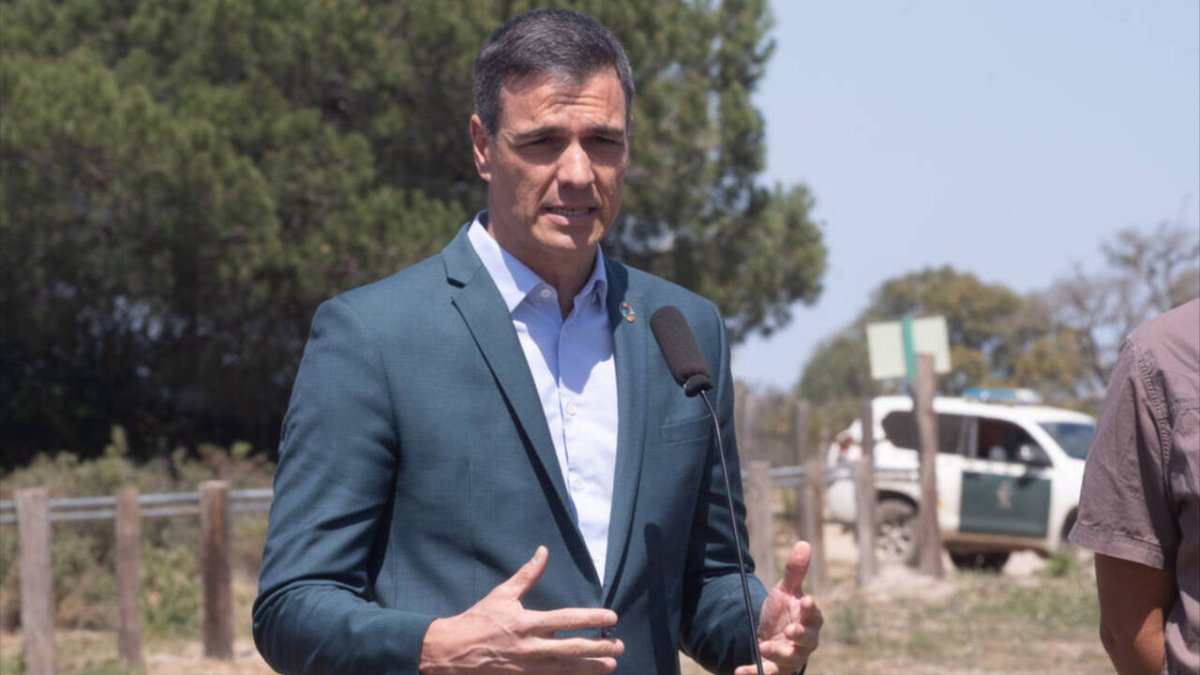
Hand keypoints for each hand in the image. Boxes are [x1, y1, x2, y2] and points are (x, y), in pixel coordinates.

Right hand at [418, 546, 623, 673]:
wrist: (450, 653)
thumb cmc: (477, 621)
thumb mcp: (502, 594)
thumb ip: (527, 575)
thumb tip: (543, 551)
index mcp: (526, 623)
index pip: (566, 620)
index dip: (591, 619)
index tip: (611, 617)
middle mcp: (530, 648)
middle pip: (572, 650)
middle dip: (598, 648)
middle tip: (619, 646)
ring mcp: (527, 669)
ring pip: (565, 670)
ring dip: (590, 668)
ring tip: (610, 666)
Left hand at [735, 541, 823, 674]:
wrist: (772, 635)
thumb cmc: (785, 612)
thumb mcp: (786, 591)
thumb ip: (794, 571)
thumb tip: (803, 543)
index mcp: (809, 620)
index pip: (814, 615)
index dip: (811, 609)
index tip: (806, 599)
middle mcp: (804, 642)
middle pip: (806, 641)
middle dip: (799, 635)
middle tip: (789, 629)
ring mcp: (791, 657)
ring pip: (790, 660)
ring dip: (777, 654)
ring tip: (762, 647)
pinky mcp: (775, 669)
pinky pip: (767, 674)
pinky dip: (753, 673)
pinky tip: (739, 671)